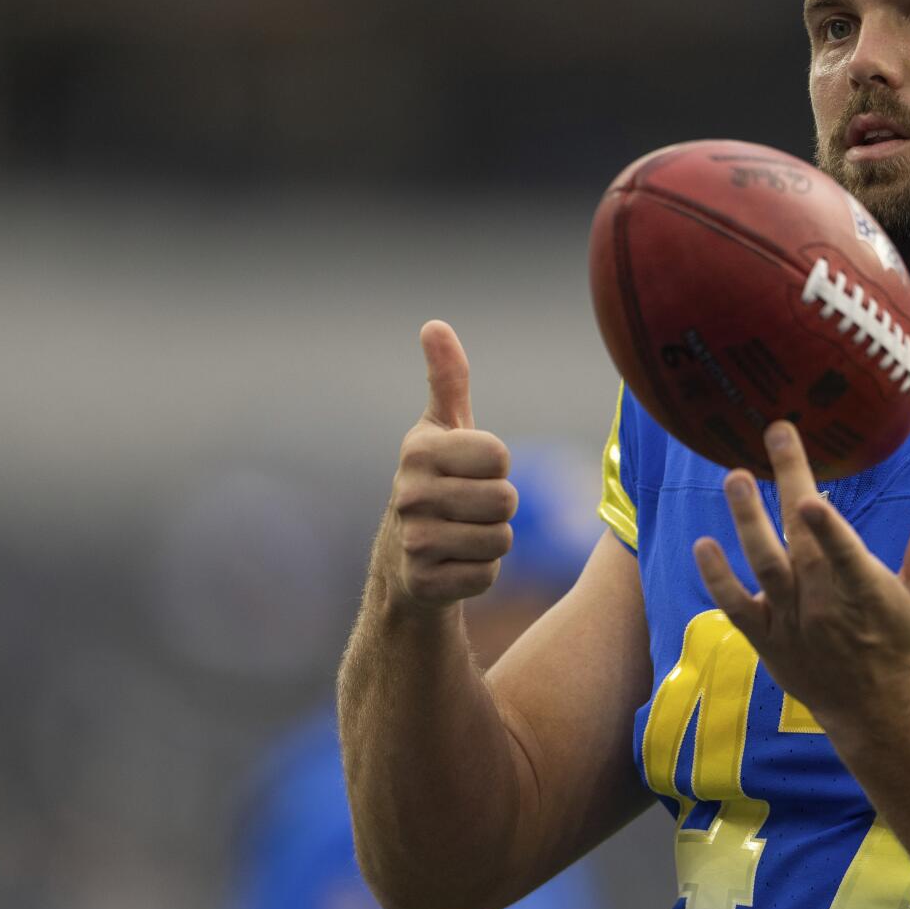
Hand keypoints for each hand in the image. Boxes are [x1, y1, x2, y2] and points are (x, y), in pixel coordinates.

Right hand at [383, 320, 516, 609]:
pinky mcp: (424, 584)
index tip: (471, 470)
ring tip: (463, 534)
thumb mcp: (442, 429)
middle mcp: (409, 494)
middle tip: (469, 508)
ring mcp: (413, 541)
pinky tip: (455, 565)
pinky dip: (480, 573)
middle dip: (499, 506)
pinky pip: (487, 575)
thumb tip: (435, 325)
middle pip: (506, 499)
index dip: (496, 465)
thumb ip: (447, 380)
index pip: (499, 454)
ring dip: (493, 540)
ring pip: (502, 539)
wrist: (403, 560)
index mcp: (418, 451)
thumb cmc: (437, 481)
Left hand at [692, 421, 909, 730]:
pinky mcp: (766, 636)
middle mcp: (825, 603)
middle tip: (777, 434)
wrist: (870, 708)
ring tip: (736, 478)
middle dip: (790, 481)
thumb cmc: (900, 642)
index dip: (828, 529)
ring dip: (748, 520)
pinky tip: (704, 544)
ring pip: (765, 564)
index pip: (846, 555)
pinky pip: (736, 606)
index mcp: (865, 591)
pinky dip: (718, 578)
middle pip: (801, 538)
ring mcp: (792, 620)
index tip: (812, 498)